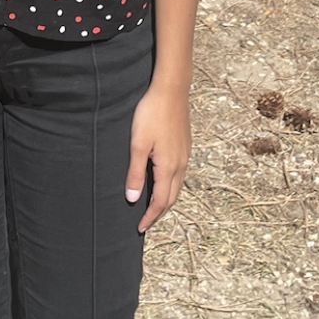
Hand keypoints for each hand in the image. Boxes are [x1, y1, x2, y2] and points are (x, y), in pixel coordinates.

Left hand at [125, 80, 190, 233]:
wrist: (171, 90)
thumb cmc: (151, 114)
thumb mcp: (138, 145)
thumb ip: (136, 173)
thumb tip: (134, 198)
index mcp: (169, 167)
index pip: (161, 202)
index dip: (150, 217)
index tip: (140, 228)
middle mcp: (181, 164)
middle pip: (172, 197)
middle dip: (159, 212)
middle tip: (146, 221)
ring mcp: (185, 154)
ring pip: (177, 185)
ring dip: (166, 199)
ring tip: (153, 205)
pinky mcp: (185, 145)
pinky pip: (179, 173)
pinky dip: (170, 184)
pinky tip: (162, 180)